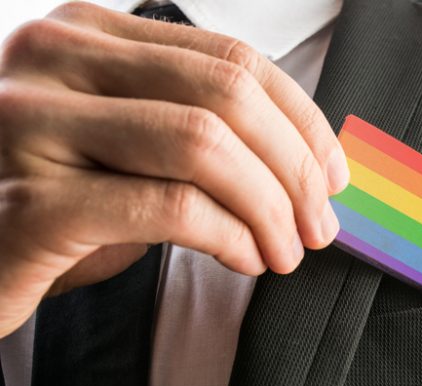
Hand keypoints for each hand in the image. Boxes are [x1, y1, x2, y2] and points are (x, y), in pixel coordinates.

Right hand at [0, 2, 348, 336]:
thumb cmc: (58, 201)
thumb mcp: (130, 144)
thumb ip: (198, 128)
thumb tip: (307, 160)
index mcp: (89, 34)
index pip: (231, 59)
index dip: (301, 119)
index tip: (334, 173)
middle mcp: (55, 58)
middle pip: (226, 95)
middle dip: (295, 167)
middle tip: (319, 223)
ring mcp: (33, 123)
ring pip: (204, 144)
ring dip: (269, 207)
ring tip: (286, 249)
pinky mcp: (31, 202)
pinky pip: (171, 208)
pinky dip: (230, 237)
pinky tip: (245, 259)